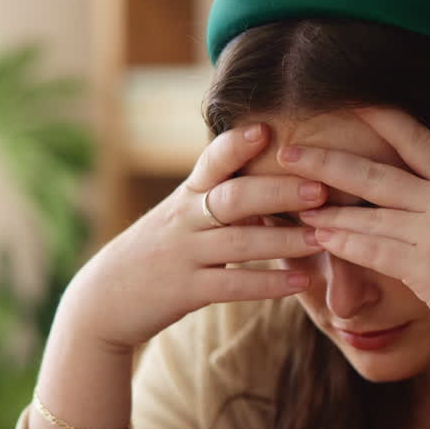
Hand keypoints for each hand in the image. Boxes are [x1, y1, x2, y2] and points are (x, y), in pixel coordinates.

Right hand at [62, 124, 327, 352]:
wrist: (106, 299)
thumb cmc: (160, 252)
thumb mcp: (184, 217)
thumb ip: (223, 198)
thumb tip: (277, 176)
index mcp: (188, 196)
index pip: (211, 162)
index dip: (236, 145)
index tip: (268, 129)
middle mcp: (184, 219)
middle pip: (233, 197)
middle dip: (278, 191)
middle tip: (321, 188)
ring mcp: (184, 254)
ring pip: (238, 242)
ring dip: (284, 240)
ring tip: (323, 237)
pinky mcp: (185, 290)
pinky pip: (232, 285)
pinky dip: (268, 284)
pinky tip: (300, 282)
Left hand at [276, 106, 429, 369]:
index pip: (418, 140)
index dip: (383, 119)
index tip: (351, 103)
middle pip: (377, 172)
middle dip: (328, 160)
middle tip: (290, 151)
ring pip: (368, 212)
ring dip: (324, 206)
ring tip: (290, 198)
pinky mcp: (427, 268)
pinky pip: (372, 249)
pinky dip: (341, 242)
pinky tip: (316, 235)